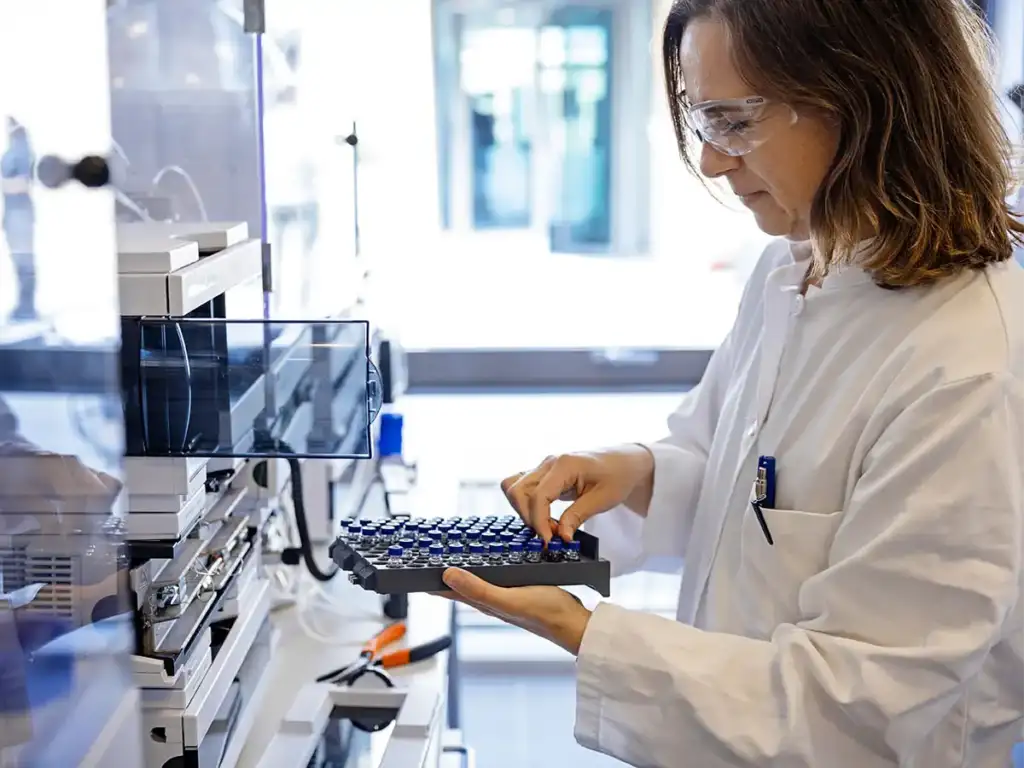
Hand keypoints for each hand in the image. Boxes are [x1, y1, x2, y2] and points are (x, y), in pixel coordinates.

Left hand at [439, 568, 591, 654]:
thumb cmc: (546, 614)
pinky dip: (489, 567)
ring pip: (479, 579)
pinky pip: (498, 575)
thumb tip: (447, 575)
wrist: (575, 624)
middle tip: (429, 556)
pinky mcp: (521, 589)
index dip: (431, 580)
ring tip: (453, 554)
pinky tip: (493, 560)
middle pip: (461, 584)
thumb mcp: (508, 599)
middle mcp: (492, 600)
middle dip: (444, 571)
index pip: (449, 590)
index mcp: (485, 603)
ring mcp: (506, 596)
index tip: (414, 567)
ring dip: (465, 568)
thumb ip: (478, 588)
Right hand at [502, 445, 653, 541]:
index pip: (537, 496)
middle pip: (519, 491)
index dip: (539, 522)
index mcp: (564, 465)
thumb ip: (577, 517)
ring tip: (547, 525)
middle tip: (549, 534)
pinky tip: (545, 517)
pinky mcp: (544, 473)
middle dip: (529, 517)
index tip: (548, 541)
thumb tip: (560, 536)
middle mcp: (549, 463)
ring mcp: (544, 466)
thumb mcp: (602, 499)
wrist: (624, 461)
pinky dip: (527, 504)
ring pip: (514, 488)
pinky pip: (522, 487)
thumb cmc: (618, 475)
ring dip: (524, 511)